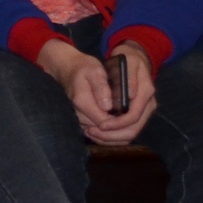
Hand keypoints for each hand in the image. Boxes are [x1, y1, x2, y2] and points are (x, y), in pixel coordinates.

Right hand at [39, 38, 156, 143]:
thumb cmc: (84, 68)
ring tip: (129, 123)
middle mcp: (78, 114)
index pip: (103, 121)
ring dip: (115, 133)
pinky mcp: (82, 120)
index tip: (131, 116)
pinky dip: (110, 132)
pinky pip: (97, 133)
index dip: (119, 123)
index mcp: (82, 102)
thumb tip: (108, 106)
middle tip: (134, 121)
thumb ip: (101, 88)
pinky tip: (120, 124)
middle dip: (119, 130)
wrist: (68, 70)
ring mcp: (79, 118)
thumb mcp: (95, 71)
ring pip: (100, 135)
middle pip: (102, 132)